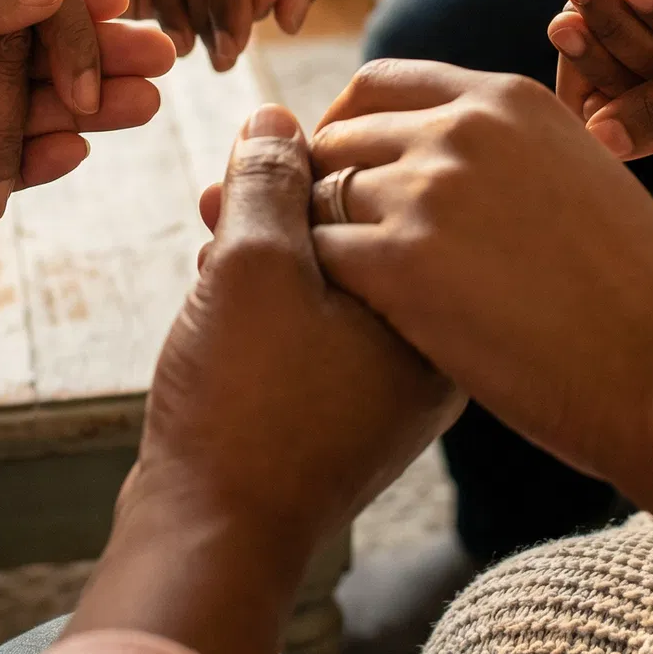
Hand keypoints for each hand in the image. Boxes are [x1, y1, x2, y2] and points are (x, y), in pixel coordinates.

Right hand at [143, 104, 456, 558]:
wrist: (211, 534)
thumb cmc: (243, 405)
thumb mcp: (254, 266)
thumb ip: (274, 181)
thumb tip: (281, 119)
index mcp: (440, 302)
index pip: (394, 188)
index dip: (307, 166)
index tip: (250, 185)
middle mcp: (433, 343)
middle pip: (367, 225)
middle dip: (282, 207)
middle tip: (220, 216)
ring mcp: (392, 381)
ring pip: (334, 271)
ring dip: (267, 249)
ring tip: (211, 259)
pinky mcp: (346, 407)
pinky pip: (317, 321)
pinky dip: (269, 300)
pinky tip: (218, 299)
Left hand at [307, 61, 652, 484]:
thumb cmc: (642, 297)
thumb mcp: (581, 178)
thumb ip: (510, 155)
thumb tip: (449, 166)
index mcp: (506, 98)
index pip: (379, 86)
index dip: (347, 130)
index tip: (342, 175)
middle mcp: (461, 127)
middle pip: (337, 136)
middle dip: (317, 185)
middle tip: (324, 244)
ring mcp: (428, 191)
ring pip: (317, 197)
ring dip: (316, 240)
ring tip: (334, 291)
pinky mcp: (402, 264)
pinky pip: (318, 257)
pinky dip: (320, 288)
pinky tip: (346, 324)